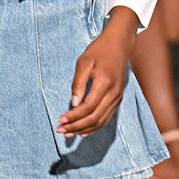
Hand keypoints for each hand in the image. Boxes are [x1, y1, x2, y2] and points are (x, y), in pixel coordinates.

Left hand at [57, 9, 137, 135]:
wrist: (118, 44)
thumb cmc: (98, 50)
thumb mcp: (84, 61)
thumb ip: (78, 83)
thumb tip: (74, 103)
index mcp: (104, 83)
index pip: (88, 108)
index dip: (73, 116)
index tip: (60, 120)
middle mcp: (114, 94)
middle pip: (94, 118)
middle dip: (76, 126)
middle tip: (62, 130)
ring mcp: (118, 97)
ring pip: (101, 121)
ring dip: (85, 129)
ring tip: (69, 133)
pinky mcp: (118, 98)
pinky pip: (106, 117)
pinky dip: (95, 126)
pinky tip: (84, 131)